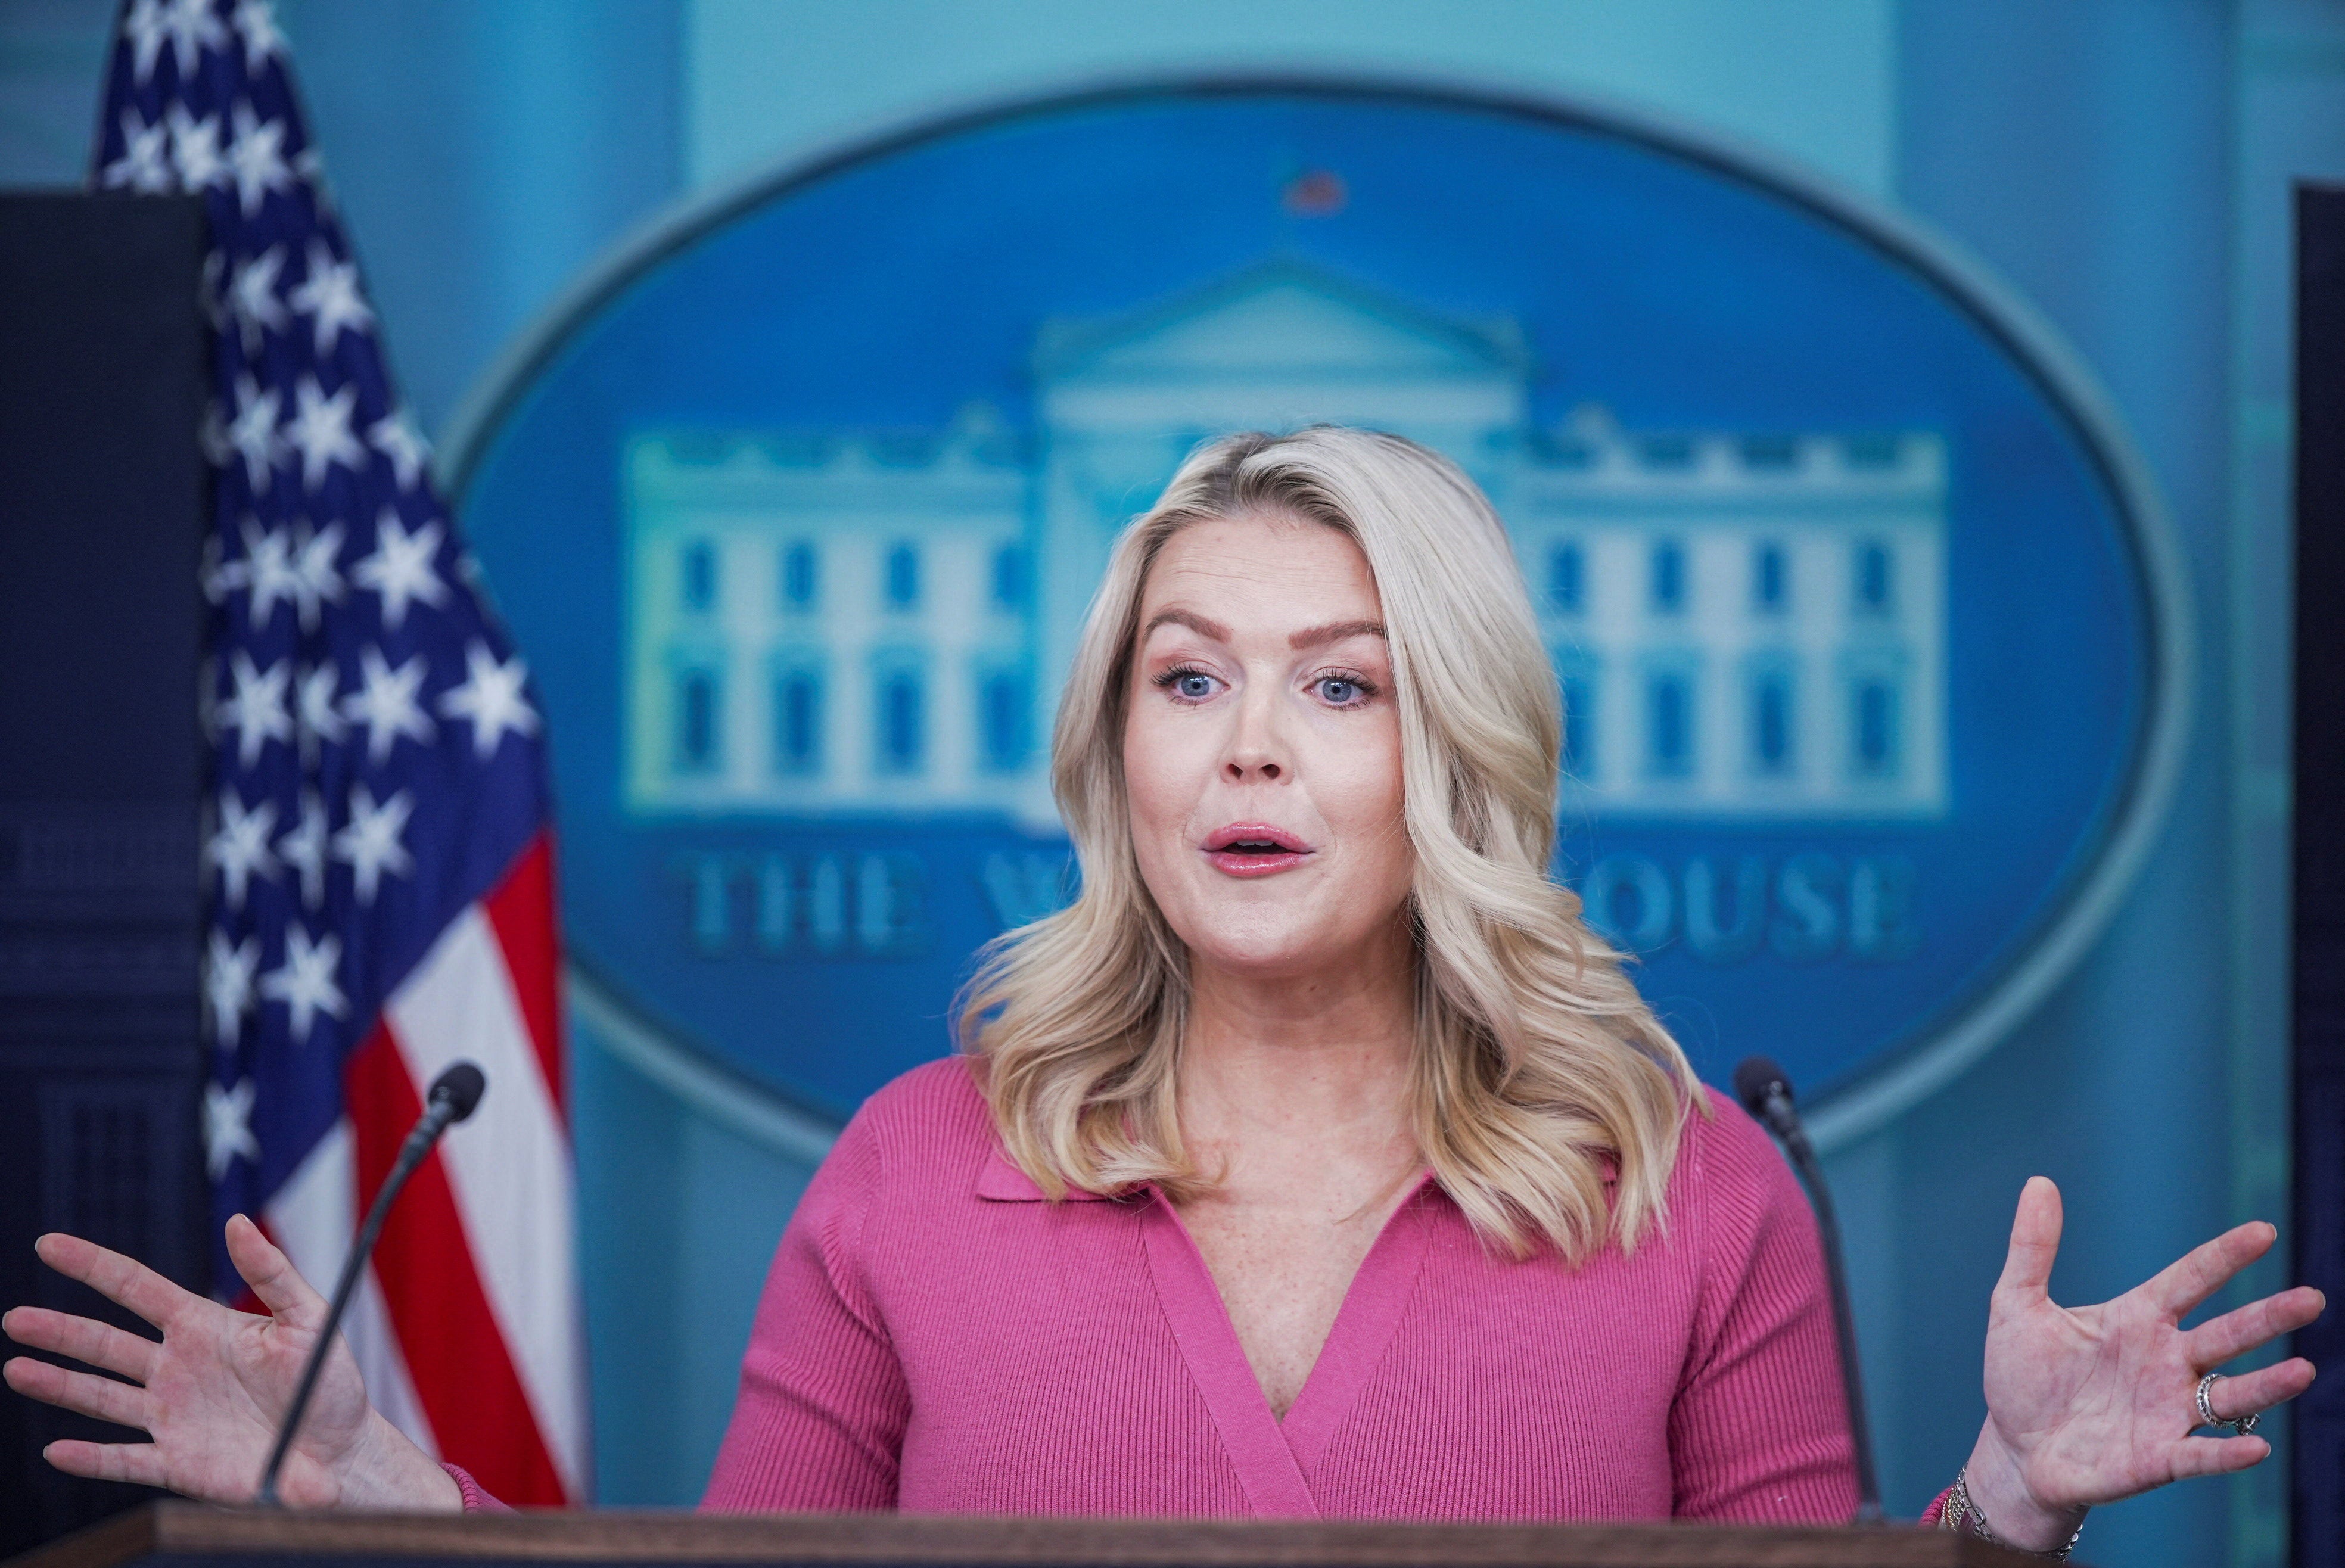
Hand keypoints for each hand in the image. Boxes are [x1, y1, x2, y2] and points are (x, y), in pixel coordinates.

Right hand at [2, 1216, 457, 1508]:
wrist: (341, 1452)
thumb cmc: (329, 1382)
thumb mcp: (309, 1318)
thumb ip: (272, 1272)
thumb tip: (238, 1222)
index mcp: (204, 1327)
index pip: (137, 1288)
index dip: (93, 1265)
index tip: (50, 1245)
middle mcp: (178, 1368)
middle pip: (105, 1343)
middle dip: (59, 1330)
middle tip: (15, 1318)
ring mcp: (172, 1416)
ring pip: (101, 1397)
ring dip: (58, 1385)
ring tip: (17, 1368)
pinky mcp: (176, 1462)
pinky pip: (123, 1459)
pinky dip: (90, 1458)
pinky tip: (57, 1450)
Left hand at [1961, 1177, 2323, 1550]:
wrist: (2014, 1449)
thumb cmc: (2020, 1375)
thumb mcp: (2016, 1305)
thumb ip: (2032, 1248)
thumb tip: (2039, 1182)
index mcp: (2136, 1319)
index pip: (2189, 1280)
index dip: (2224, 1257)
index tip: (2264, 1231)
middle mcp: (2164, 1362)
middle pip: (2226, 1334)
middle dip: (2268, 1317)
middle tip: (2312, 1298)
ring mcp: (2166, 1411)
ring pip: (2229, 1394)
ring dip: (2265, 1384)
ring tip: (2303, 1370)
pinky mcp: (2157, 1458)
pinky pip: (2201, 1455)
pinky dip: (2228, 1452)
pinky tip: (2257, 1446)